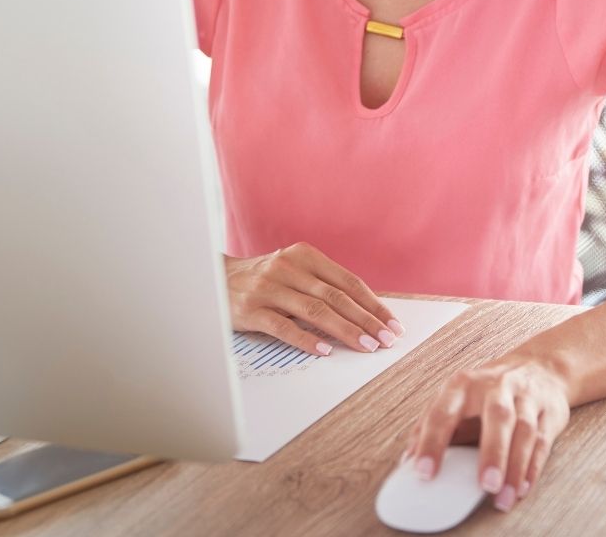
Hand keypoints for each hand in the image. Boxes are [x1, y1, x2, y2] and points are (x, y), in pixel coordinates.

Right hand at [224, 242, 404, 355]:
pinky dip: (306, 339)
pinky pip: (283, 327)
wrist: (213, 278)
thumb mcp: (293, 271)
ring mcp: (269, 288)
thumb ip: (322, 285)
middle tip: (386, 340)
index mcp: (304, 255)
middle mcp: (288, 267)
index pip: (347, 281)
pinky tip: (325, 350)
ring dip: (344, 330)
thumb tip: (365, 313)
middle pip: (335, 296)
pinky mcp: (251, 309)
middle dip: (365, 320)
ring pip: (314, 311)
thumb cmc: (264, 279)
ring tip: (365, 346)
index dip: (372, 303)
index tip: (392, 323)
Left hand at [403, 356, 570, 512]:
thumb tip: (408, 459)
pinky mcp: (548, 412)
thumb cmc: (490, 388)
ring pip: (524, 430)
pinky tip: (523, 486)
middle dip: (492, 451)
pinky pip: (542, 440)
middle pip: (497, 416)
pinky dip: (533, 466)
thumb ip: (433, 425)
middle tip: (485, 485)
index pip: (445, 411)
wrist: (539, 365)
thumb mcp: (457, 397)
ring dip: (515, 465)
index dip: (432, 441)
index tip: (424, 471)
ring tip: (504, 496)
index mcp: (464, 383)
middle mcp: (496, 386)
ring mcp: (525, 398)